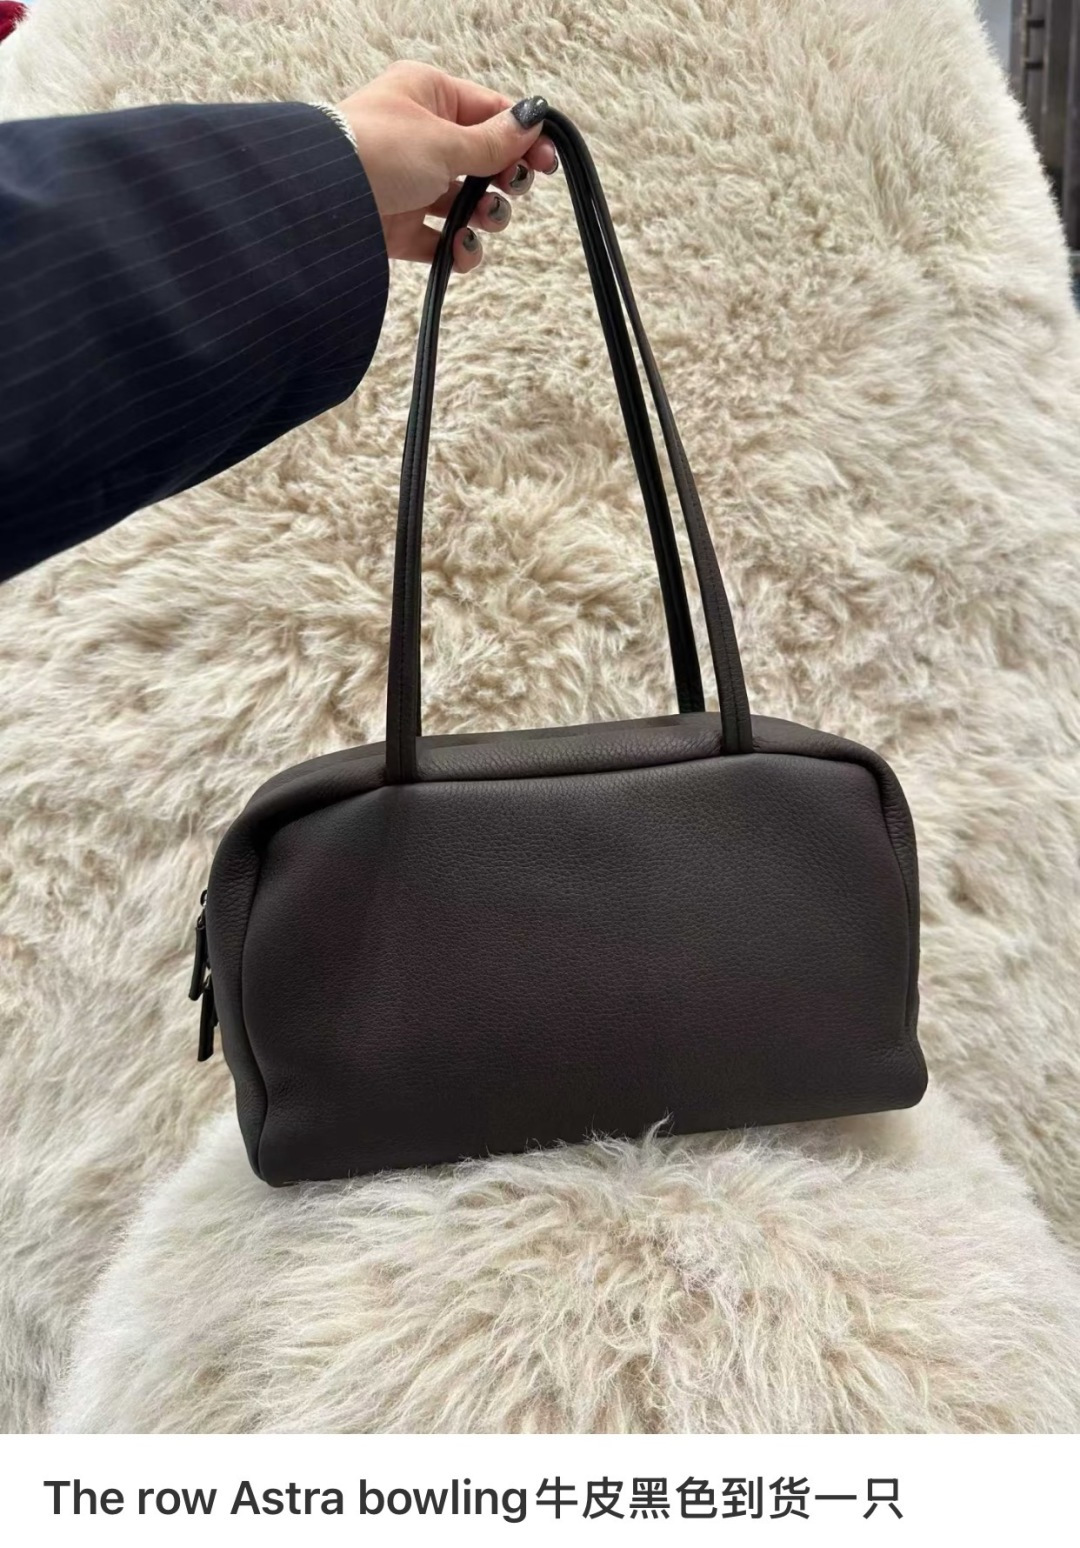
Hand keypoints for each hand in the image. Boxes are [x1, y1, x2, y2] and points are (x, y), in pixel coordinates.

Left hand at [336, 61, 556, 273]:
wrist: (318, 201)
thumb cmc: (376, 151)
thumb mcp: (445, 141)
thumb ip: (494, 140)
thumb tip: (533, 119)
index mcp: (427, 96)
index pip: (489, 112)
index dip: (522, 138)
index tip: (548, 162)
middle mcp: (419, 137)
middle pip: (482, 160)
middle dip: (504, 180)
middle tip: (510, 188)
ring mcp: (409, 184)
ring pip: (465, 203)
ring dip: (484, 217)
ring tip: (482, 221)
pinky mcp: (398, 227)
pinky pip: (440, 241)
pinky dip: (456, 250)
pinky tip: (460, 251)